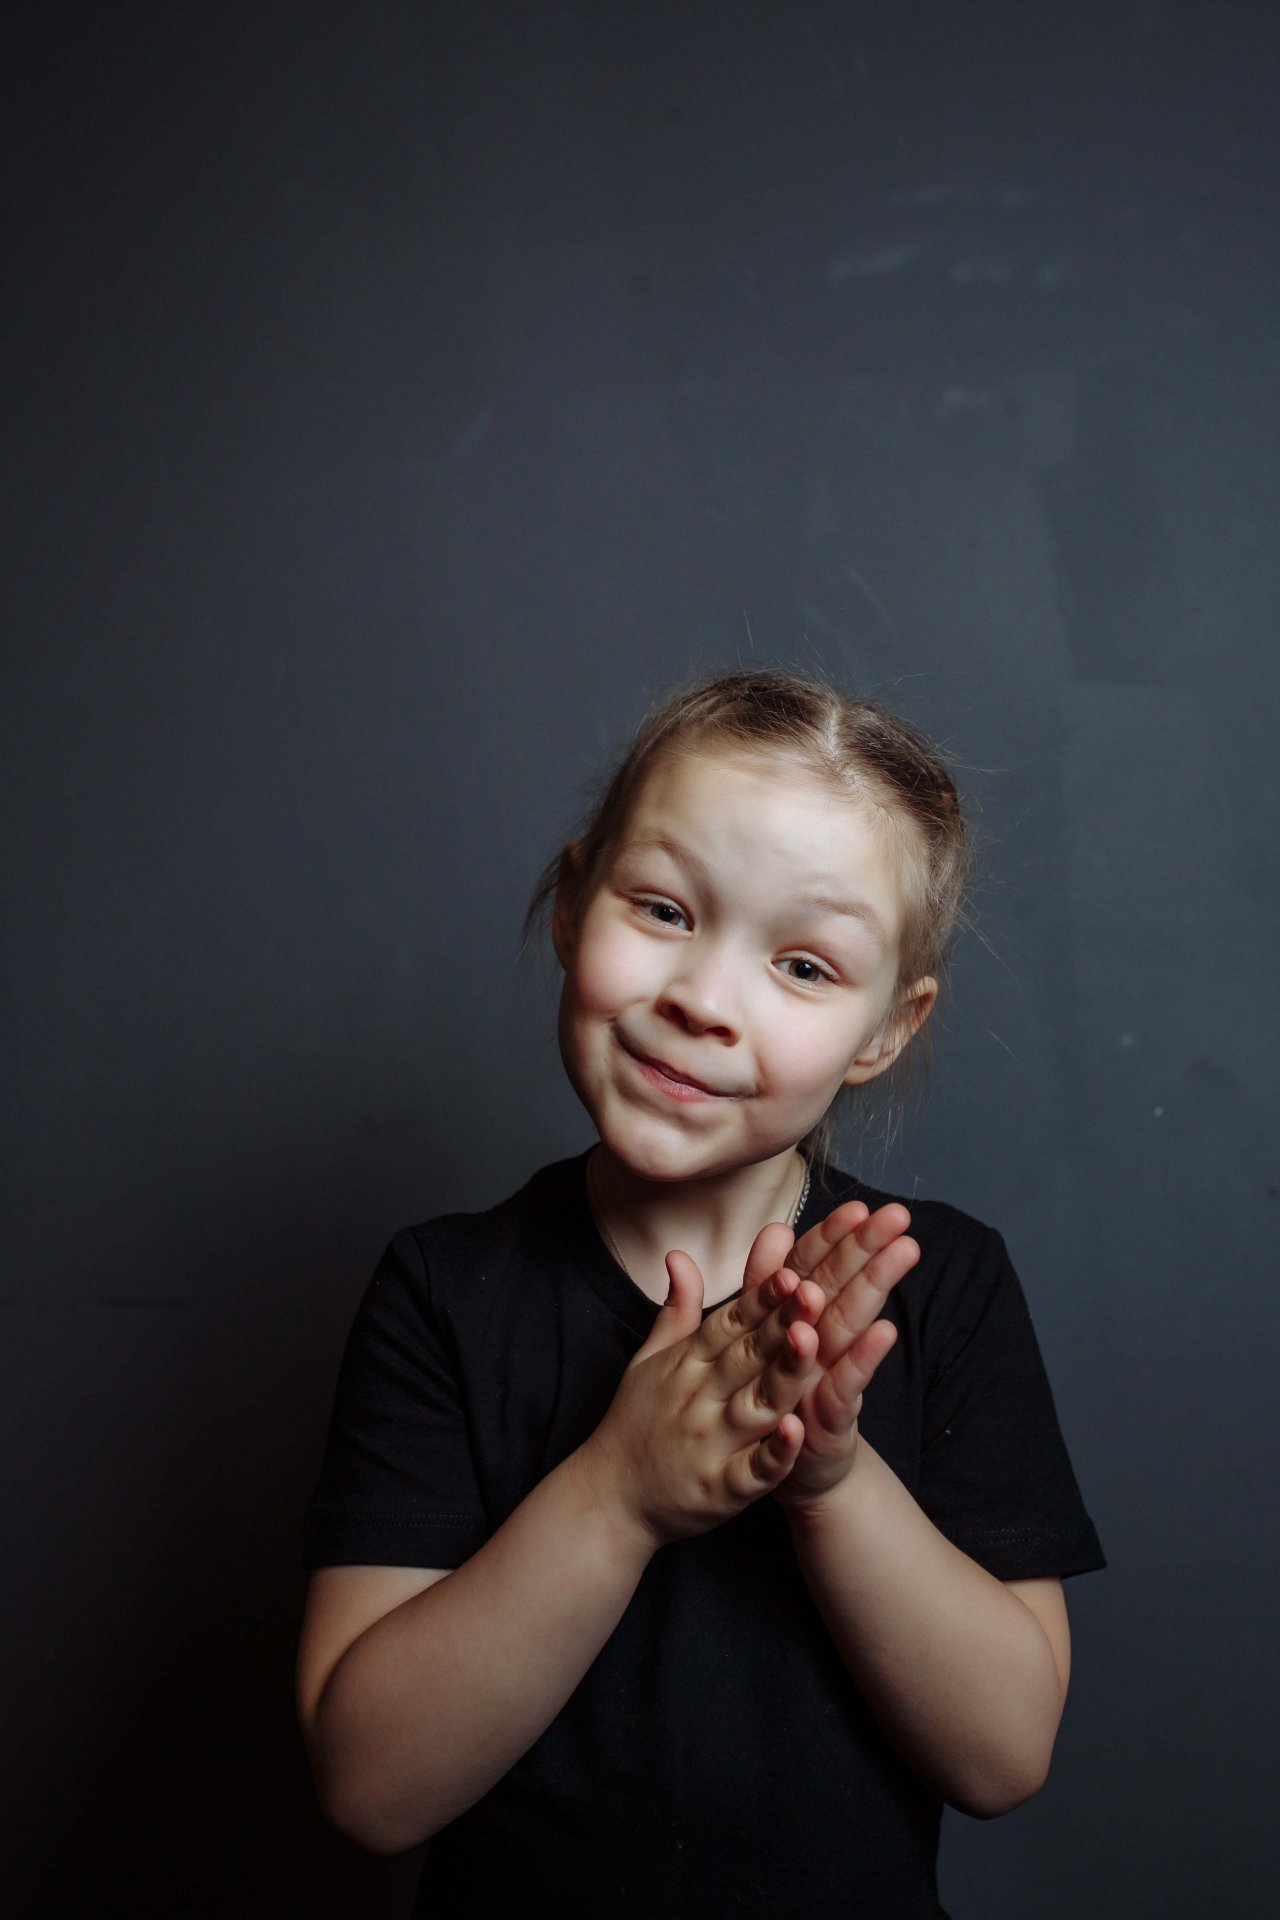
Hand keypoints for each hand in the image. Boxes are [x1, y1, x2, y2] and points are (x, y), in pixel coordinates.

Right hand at [582, 1251, 826, 1550]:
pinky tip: (796, 1430)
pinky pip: (751, 1470)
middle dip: (782, 1324)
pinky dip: (774, 1453)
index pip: (729, 1324)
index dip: (761, 1299)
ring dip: (784, 1376)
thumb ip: (676, 1310)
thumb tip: (679, 1254)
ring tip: (813, 1343)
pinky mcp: (720, 1490)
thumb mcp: (649, 1360)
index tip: (792, 1271)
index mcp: (686, 1365)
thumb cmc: (635, 1423)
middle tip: (815, 1291)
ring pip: (756, 1406)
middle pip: (747, 1357)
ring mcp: (709, 1446)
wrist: (607, 1498)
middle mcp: (698, 1400)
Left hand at [738, 1200, 919, 1509]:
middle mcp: (819, 1342)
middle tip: (901, 1216)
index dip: (833, 1235)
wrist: (795, 1469)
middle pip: (842, 1286)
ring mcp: (828, 1376)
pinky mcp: (834, 1417)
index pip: (815, 1266)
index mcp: (797, 1318)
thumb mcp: (766, 1335)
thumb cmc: (782, 1393)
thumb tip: (775, 1227)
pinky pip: (847, 1385)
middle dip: (869, 1248)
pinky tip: (885, 1332)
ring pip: (851, 1324)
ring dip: (876, 1288)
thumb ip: (765, 1282)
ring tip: (902, 1253)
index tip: (858, 1204)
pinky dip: (863, 1358)